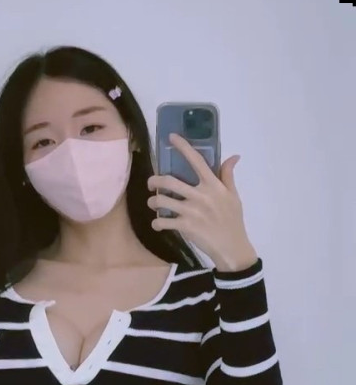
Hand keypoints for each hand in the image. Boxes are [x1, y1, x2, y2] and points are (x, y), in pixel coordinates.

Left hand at [147, 133, 257, 270]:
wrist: (232, 247)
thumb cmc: (233, 221)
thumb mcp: (233, 196)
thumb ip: (228, 176)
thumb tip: (233, 156)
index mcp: (213, 185)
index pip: (196, 160)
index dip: (183, 147)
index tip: (171, 137)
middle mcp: (200, 195)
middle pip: (169, 181)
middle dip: (154, 180)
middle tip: (150, 183)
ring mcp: (191, 211)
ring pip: (161, 200)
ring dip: (153, 201)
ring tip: (153, 203)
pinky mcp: (185, 226)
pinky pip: (163, 221)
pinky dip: (157, 222)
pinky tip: (158, 223)